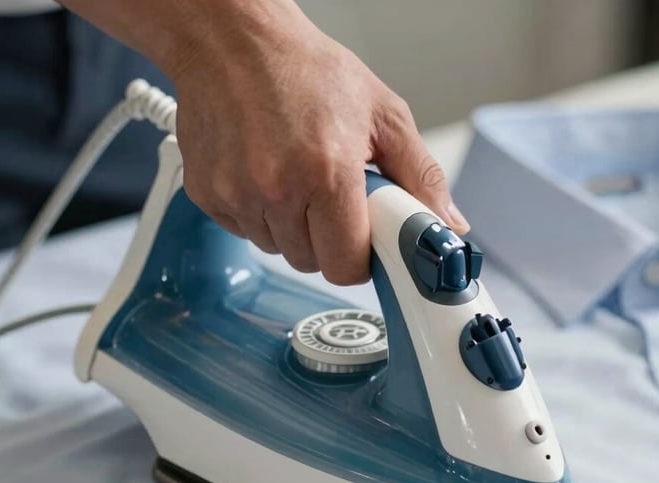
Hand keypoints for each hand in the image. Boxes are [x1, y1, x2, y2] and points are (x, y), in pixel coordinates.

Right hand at [169, 0, 469, 284]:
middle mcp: (277, 190)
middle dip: (328, 241)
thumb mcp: (383, 114)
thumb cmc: (307, 70)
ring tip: (296, 178)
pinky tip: (265, 176)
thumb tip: (450, 225)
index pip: (347, 267)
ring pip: (278, 249)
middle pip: (312, 263)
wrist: (233, 40)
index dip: (360, 260)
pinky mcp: (208, 195)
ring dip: (292, 228)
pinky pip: (245, 232)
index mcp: (327, 173)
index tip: (364, 243)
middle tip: (330, 197)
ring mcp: (237, 195)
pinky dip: (259, 215)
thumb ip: (422, 177)